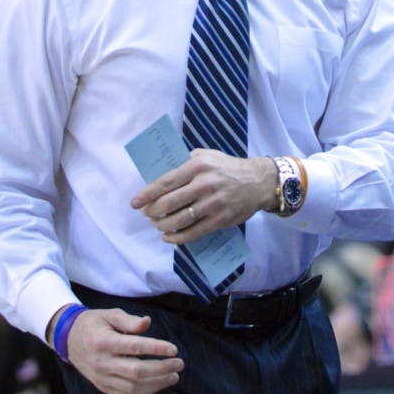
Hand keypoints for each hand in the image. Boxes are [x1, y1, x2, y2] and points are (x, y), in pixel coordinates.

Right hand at [65, 308, 183, 393]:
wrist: (68, 340)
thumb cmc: (94, 324)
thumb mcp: (109, 315)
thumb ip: (129, 321)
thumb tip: (148, 323)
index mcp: (102, 342)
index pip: (134, 347)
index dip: (156, 349)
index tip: (174, 349)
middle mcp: (101, 363)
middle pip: (136, 371)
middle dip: (162, 368)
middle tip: (180, 363)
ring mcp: (102, 378)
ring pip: (133, 387)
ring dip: (158, 383)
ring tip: (174, 375)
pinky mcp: (103, 387)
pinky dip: (146, 392)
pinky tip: (159, 384)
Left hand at [131, 149, 276, 244]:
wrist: (258, 181)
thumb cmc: (228, 167)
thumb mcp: (207, 156)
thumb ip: (185, 164)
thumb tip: (161, 178)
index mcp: (197, 166)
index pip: (165, 182)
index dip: (147, 195)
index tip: (135, 203)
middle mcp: (204, 185)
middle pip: (169, 203)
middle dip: (153, 212)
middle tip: (147, 214)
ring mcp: (213, 204)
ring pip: (179, 220)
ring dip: (162, 225)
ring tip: (157, 224)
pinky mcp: (220, 220)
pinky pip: (193, 232)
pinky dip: (177, 237)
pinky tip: (168, 237)